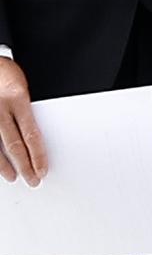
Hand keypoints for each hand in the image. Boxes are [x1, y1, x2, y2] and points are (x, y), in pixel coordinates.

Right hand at [0, 58, 46, 186]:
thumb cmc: (7, 75)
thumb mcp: (22, 88)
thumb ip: (26, 112)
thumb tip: (34, 139)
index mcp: (18, 98)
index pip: (31, 134)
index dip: (38, 155)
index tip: (43, 168)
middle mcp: (0, 109)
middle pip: (14, 145)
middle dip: (25, 166)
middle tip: (33, 179)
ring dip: (5, 167)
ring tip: (14, 176)